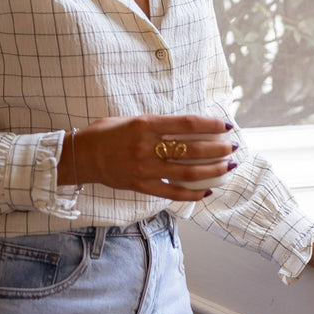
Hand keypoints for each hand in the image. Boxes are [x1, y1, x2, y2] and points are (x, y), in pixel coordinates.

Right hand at [64, 114, 236, 201]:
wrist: (81, 155)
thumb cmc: (106, 133)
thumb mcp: (132, 119)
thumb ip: (158, 124)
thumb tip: (189, 126)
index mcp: (146, 124)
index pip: (187, 124)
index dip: (211, 125)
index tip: (226, 126)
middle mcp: (147, 146)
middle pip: (192, 149)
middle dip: (217, 149)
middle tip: (232, 148)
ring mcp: (145, 168)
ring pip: (187, 172)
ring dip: (212, 170)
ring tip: (228, 167)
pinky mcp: (141, 185)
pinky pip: (172, 193)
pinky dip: (192, 193)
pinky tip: (207, 190)